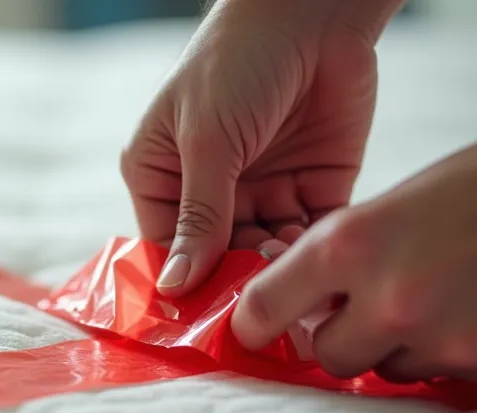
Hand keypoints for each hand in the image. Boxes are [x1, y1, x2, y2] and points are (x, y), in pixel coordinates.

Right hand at [121, 0, 388, 295]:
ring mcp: (262, 191)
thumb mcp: (208, 140)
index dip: (187, 284)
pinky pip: (310, 238)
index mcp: (162, 177)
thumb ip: (200, 217)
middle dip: (238, 283)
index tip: (206, 317)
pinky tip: (313, 258)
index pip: (169, 249)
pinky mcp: (313, 189)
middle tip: (257, 302)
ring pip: (266, 257)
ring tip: (288, 267)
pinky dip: (312, 254)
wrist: (313, 12)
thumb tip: (175, 290)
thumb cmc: (236, 62)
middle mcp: (211, 192)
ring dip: (277, 271)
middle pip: (220, 261)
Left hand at [229, 125, 476, 398]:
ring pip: (399, 374)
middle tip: (384, 310)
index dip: (258, 325)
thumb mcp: (392, 206)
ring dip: (415, 348)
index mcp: (353, 245)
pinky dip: (474, 359)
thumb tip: (294, 317)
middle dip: (347, 339)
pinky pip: (463, 385)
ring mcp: (454, 344)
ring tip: (461, 298)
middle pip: (331, 359)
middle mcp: (395, 301)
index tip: (259, 334)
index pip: (267, 309)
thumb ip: (343, 263)